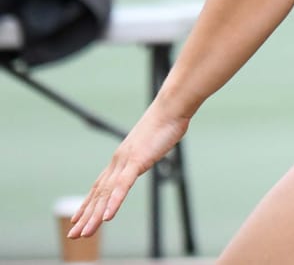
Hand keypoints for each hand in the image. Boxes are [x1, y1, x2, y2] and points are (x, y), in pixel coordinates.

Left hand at [67, 104, 190, 238]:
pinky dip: (113, 202)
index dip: (87, 203)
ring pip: (106, 193)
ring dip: (94, 215)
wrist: (171, 108)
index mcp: (121, 158)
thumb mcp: (152, 143)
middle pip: (98, 193)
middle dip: (85, 215)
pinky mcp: (137, 161)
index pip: (99, 185)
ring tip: (84, 232)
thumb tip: (151, 153)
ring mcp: (126, 161)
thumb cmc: (166, 122)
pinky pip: (123, 186)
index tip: (76, 218)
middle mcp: (118, 161)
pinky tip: (107, 217)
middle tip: (73, 234)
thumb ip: (147, 152)